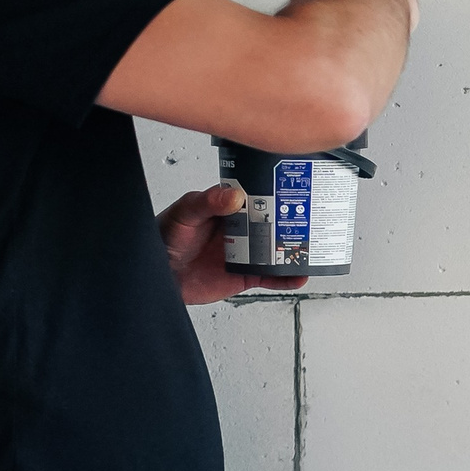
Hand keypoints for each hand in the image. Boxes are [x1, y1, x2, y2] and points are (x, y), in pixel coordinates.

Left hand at [161, 184, 304, 304]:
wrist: (157, 276)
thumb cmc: (163, 238)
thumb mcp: (185, 213)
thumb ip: (207, 203)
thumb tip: (234, 196)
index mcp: (227, 208)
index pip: (258, 197)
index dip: (277, 194)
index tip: (295, 192)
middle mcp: (240, 229)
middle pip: (273, 224)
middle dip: (294, 222)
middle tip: (312, 220)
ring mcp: (244, 253)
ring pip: (276, 250)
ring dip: (294, 250)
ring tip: (311, 249)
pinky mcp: (244, 276)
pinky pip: (270, 277)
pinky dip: (285, 278)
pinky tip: (298, 276)